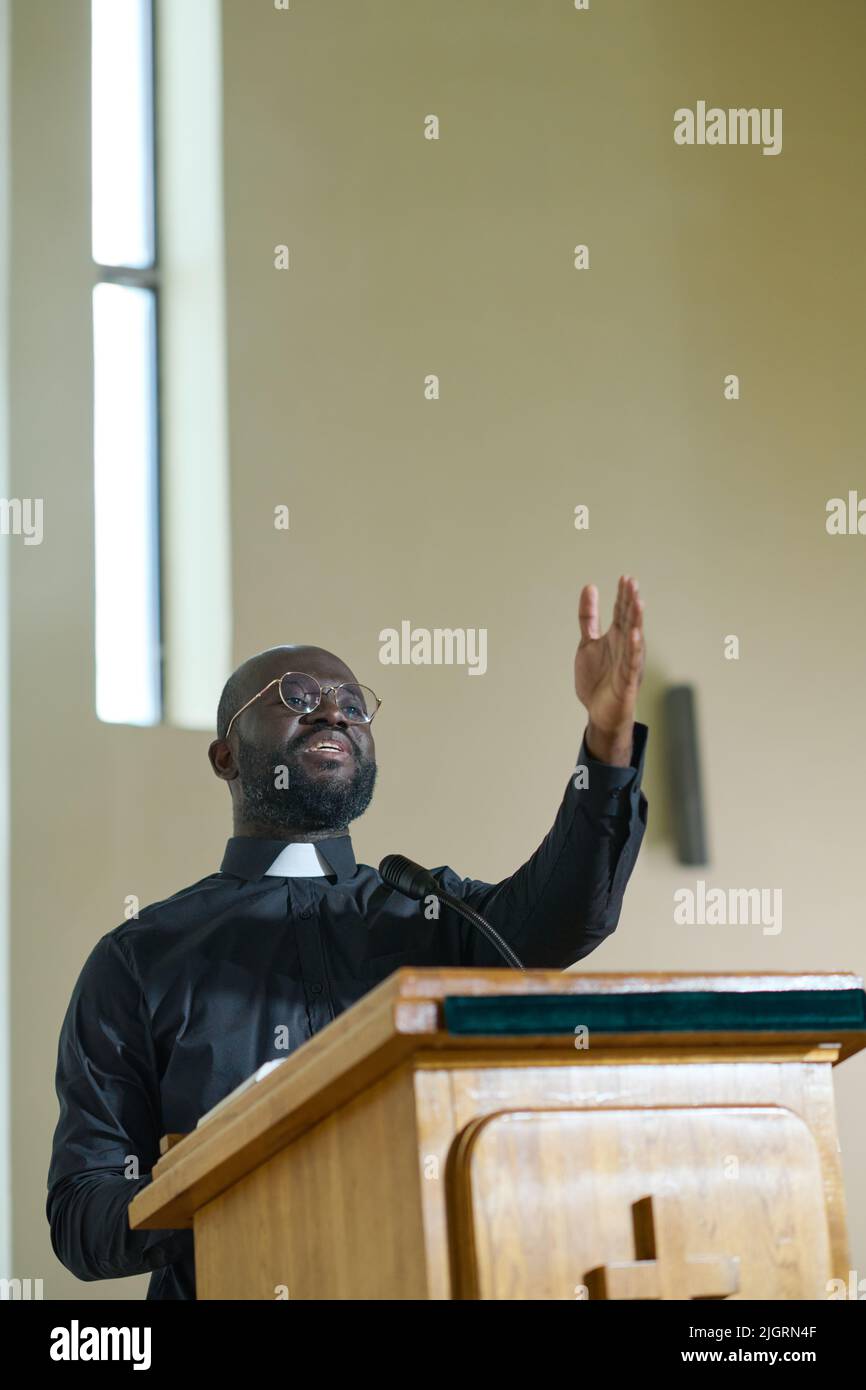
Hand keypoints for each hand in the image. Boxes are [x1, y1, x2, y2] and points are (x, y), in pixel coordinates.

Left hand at [574, 576, 644, 764]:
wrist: (598, 712)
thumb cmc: (597, 679)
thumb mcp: (587, 642)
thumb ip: (588, 617)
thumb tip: (589, 587)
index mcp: (617, 638)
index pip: (621, 612)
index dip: (623, 596)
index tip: (624, 578)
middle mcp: (625, 647)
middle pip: (628, 621)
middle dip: (630, 602)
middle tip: (631, 582)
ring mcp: (627, 663)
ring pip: (633, 638)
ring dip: (635, 621)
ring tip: (637, 602)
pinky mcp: (627, 681)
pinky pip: (631, 663)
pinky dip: (633, 649)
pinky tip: (634, 634)